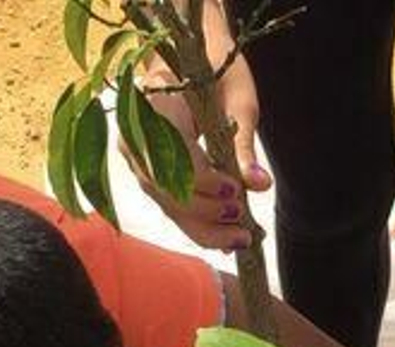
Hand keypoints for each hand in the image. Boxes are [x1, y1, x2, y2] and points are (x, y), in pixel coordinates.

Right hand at [134, 3, 271, 249]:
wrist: (189, 60)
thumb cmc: (216, 74)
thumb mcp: (237, 103)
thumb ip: (243, 146)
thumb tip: (260, 184)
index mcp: (154, 107)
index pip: (175, 157)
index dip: (205, 181)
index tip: (236, 192)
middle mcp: (135, 136)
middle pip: (167, 190)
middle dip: (207, 215)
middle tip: (244, 229)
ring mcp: (135, 158)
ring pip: (167, 205)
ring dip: (204, 228)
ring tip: (239, 238)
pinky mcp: (146, 173)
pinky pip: (170, 205)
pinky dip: (197, 223)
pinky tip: (223, 238)